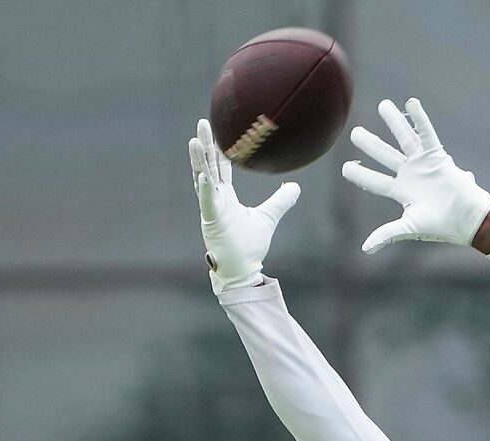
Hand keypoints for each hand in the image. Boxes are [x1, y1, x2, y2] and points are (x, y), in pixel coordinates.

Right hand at [188, 118, 299, 294]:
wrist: (243, 269)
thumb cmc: (250, 246)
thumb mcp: (268, 217)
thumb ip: (280, 201)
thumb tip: (295, 186)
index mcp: (226, 196)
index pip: (222, 167)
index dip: (220, 149)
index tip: (219, 130)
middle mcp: (217, 199)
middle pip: (209, 166)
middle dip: (205, 144)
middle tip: (203, 122)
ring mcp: (212, 209)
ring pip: (203, 179)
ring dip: (199, 160)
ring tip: (194, 140)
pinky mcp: (212, 221)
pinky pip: (207, 202)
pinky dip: (205, 189)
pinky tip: (203, 176)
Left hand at [342, 99, 489, 254]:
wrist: (467, 219)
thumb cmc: (442, 225)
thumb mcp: (410, 228)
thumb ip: (387, 234)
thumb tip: (366, 249)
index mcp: (402, 192)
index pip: (376, 182)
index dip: (360, 175)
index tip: (345, 168)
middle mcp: (410, 175)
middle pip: (385, 156)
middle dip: (370, 144)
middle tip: (355, 133)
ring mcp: (423, 164)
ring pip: (404, 139)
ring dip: (394, 122)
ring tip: (383, 105)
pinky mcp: (437, 156)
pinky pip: (427, 134)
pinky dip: (421, 119)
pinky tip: (412, 102)